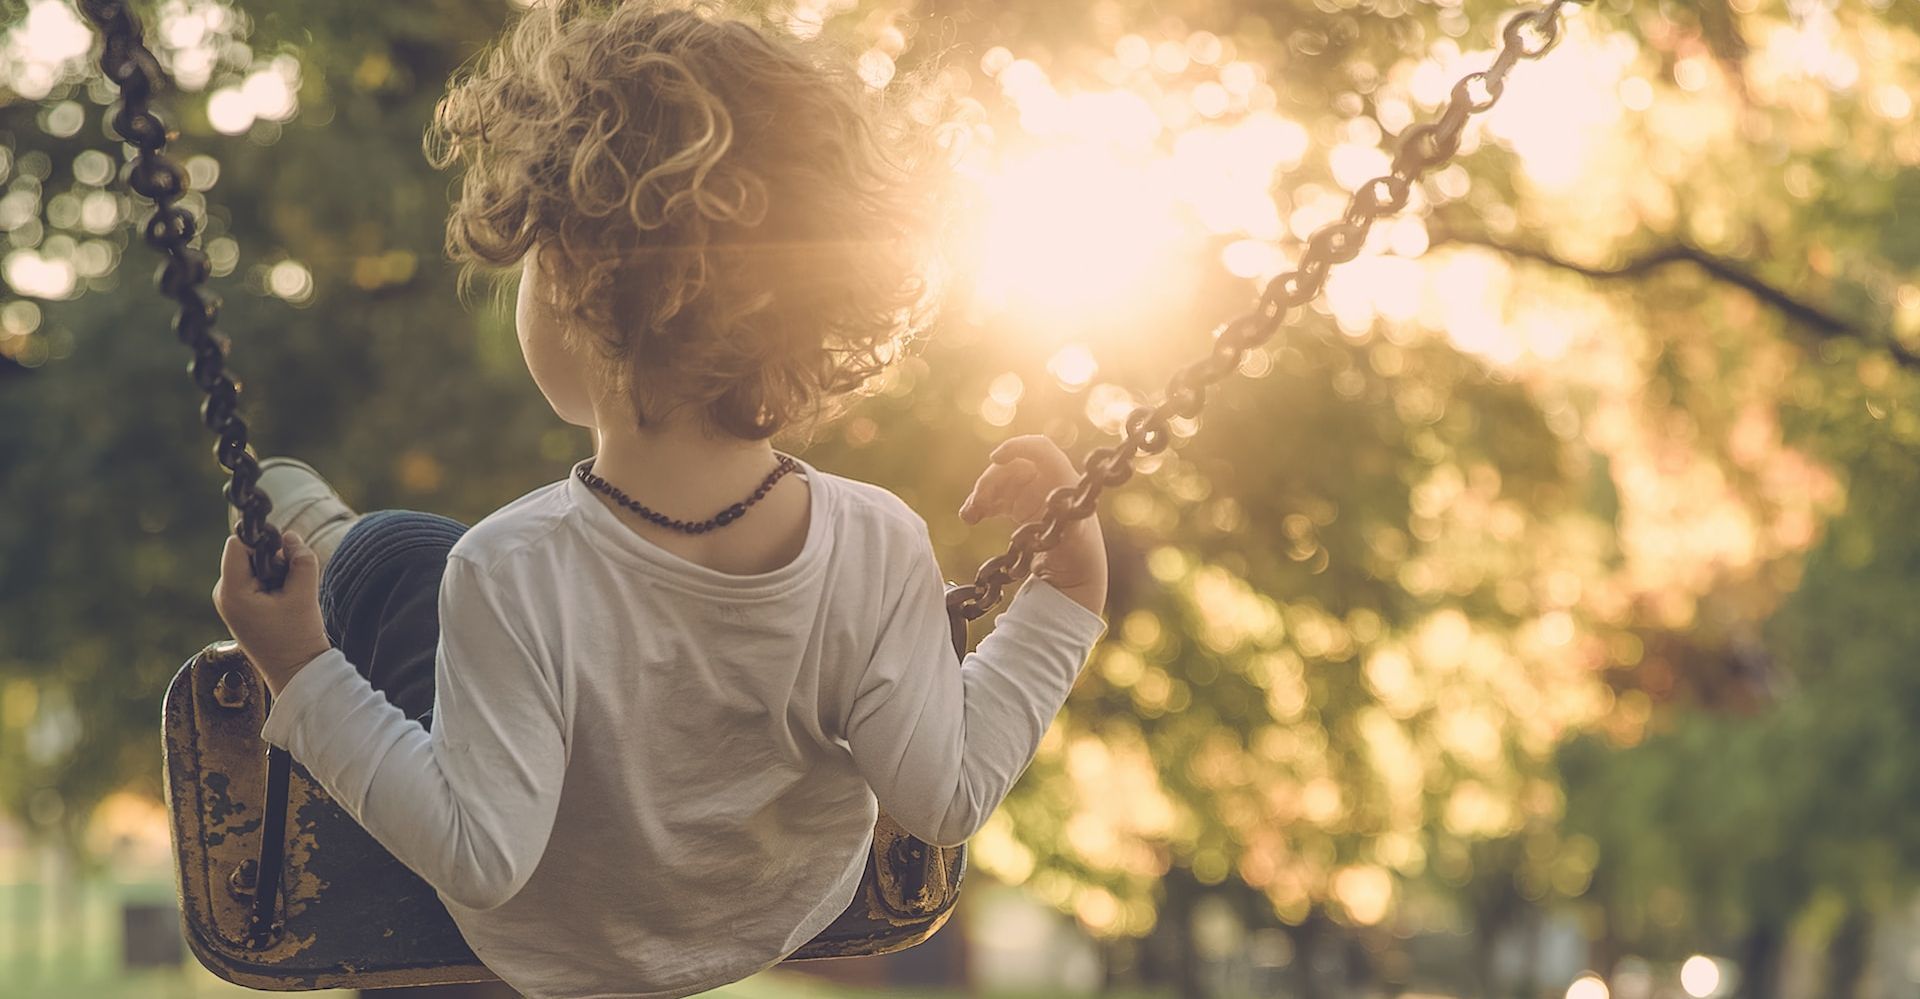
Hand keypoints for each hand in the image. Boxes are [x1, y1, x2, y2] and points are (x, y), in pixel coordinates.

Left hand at [213, 531, 332, 697]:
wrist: (296, 671)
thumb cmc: (297, 636)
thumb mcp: (304, 593)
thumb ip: (301, 559)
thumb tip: (290, 536)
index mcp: (232, 591)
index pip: (237, 544)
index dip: (261, 540)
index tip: (284, 552)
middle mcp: (224, 594)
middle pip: (245, 554)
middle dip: (271, 559)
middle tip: (290, 582)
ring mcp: (229, 601)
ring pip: (252, 566)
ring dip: (274, 572)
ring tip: (288, 597)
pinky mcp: (239, 607)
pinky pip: (254, 580)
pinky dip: (272, 583)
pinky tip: (284, 603)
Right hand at [959, 435, 1107, 615]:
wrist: (1073, 574)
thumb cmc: (1079, 554)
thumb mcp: (1075, 538)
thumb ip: (1067, 522)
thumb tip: (1056, 507)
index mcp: (1063, 479)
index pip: (1041, 449)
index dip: (1017, 447)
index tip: (994, 458)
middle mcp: (1047, 481)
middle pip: (1012, 466)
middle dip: (990, 481)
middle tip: (976, 503)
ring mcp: (1031, 492)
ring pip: (1000, 481)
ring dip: (981, 494)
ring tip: (969, 516)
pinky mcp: (1020, 507)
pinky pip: (995, 498)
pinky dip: (981, 505)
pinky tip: (971, 517)